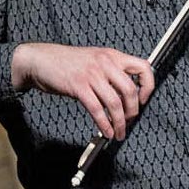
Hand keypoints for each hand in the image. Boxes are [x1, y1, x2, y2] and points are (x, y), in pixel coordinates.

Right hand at [12, 42, 155, 140]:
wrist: (39, 59)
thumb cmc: (67, 62)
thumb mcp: (95, 60)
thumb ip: (111, 72)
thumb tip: (127, 94)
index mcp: (113, 55)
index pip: (144, 67)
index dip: (148, 86)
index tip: (143, 99)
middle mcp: (105, 63)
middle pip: (130, 90)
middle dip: (133, 110)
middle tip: (130, 120)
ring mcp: (92, 74)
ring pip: (115, 103)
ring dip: (120, 122)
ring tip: (119, 132)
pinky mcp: (78, 86)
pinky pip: (97, 109)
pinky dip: (104, 124)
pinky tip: (106, 131)